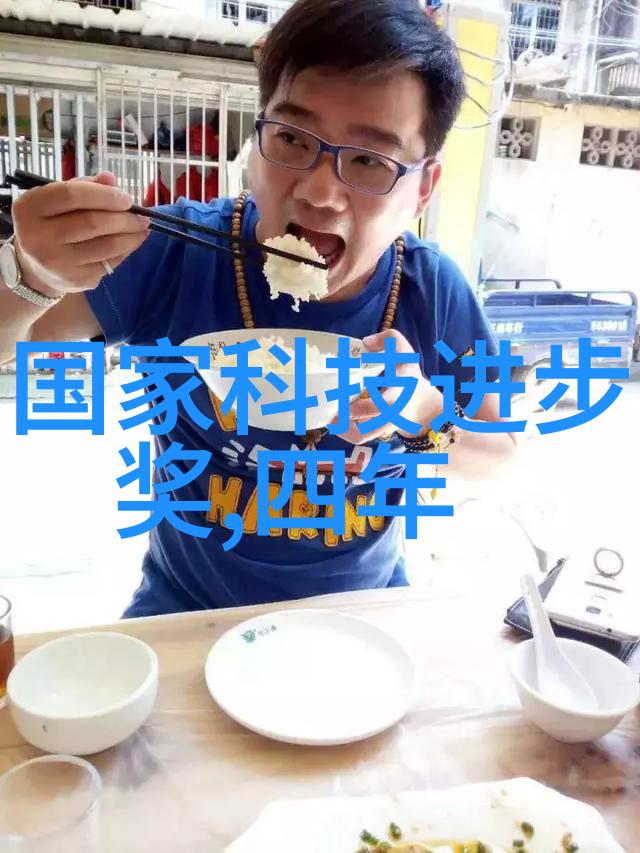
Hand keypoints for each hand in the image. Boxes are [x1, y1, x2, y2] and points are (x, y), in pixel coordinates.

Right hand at [12, 172, 149, 296]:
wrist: (35, 268)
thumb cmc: (49, 223)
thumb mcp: (55, 199)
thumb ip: (82, 186)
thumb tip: (111, 179)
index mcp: (30, 208)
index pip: (71, 195)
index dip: (105, 195)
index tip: (127, 198)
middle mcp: (39, 237)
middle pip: (93, 223)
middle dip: (124, 218)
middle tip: (141, 216)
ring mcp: (58, 263)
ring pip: (107, 245)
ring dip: (132, 235)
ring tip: (142, 227)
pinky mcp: (76, 280)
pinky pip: (110, 262)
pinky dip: (125, 250)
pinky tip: (131, 242)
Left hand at [335, 329, 443, 444]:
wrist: (421, 404)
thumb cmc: (409, 377)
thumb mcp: (405, 352)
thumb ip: (390, 339)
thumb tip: (366, 343)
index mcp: (395, 396)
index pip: (378, 405)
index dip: (357, 405)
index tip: (339, 395)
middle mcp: (388, 417)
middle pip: (362, 428)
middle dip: (342, 420)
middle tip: (326, 407)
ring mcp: (381, 427)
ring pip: (358, 435)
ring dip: (340, 428)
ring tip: (327, 413)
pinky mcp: (376, 432)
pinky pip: (358, 436)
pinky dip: (344, 430)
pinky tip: (334, 417)